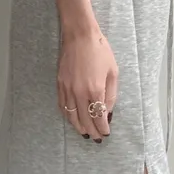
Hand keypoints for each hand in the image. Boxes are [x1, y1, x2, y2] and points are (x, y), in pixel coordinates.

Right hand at [58, 27, 117, 142]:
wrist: (80, 36)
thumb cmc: (100, 51)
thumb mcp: (113, 72)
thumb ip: (111, 95)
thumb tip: (107, 112)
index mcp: (95, 89)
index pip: (99, 116)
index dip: (103, 127)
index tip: (106, 133)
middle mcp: (79, 92)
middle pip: (85, 119)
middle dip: (92, 131)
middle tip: (97, 138)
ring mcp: (67, 89)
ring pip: (71, 115)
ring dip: (78, 127)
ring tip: (85, 133)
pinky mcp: (60, 84)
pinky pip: (62, 106)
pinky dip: (67, 116)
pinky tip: (72, 119)